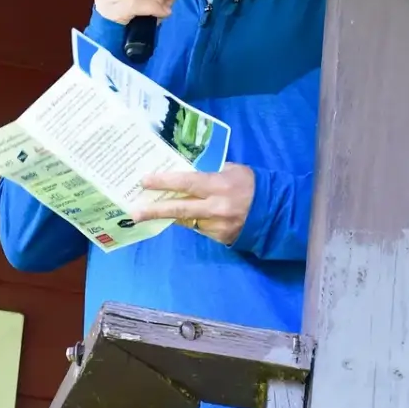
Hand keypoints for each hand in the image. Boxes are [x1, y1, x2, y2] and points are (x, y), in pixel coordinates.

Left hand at [134, 165, 255, 246]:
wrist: (274, 211)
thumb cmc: (250, 184)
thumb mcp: (232, 170)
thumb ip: (209, 171)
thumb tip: (185, 171)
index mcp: (218, 185)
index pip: (186, 182)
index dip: (164, 182)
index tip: (144, 181)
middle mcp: (215, 206)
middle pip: (179, 208)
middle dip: (154, 210)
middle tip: (135, 212)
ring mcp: (217, 225)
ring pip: (186, 220)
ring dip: (171, 215)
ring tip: (153, 211)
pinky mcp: (219, 237)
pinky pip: (199, 228)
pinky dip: (192, 221)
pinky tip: (190, 215)